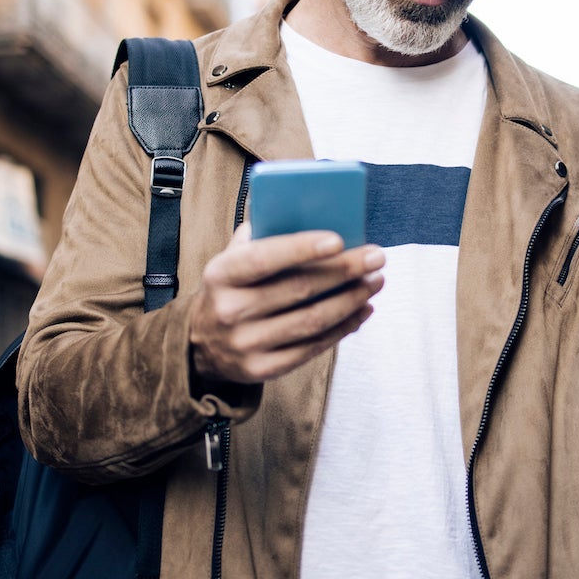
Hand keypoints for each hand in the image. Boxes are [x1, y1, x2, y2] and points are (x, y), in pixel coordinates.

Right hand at [188, 224, 384, 383]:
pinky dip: (345, 327)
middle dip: (344, 271)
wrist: (201, 344)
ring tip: (375, 281)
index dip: (302, 248)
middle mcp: (230, 310)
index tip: (339, 239)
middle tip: (376, 257)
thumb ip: (261, 234)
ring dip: (352, 299)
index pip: (264, 258)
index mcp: (221, 274)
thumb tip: (310, 210)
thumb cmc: (231, 288)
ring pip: (312, 320)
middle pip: (298, 289)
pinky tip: (363, 309)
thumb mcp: (231, 258)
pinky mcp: (263, 368)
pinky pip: (313, 347)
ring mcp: (247, 343)